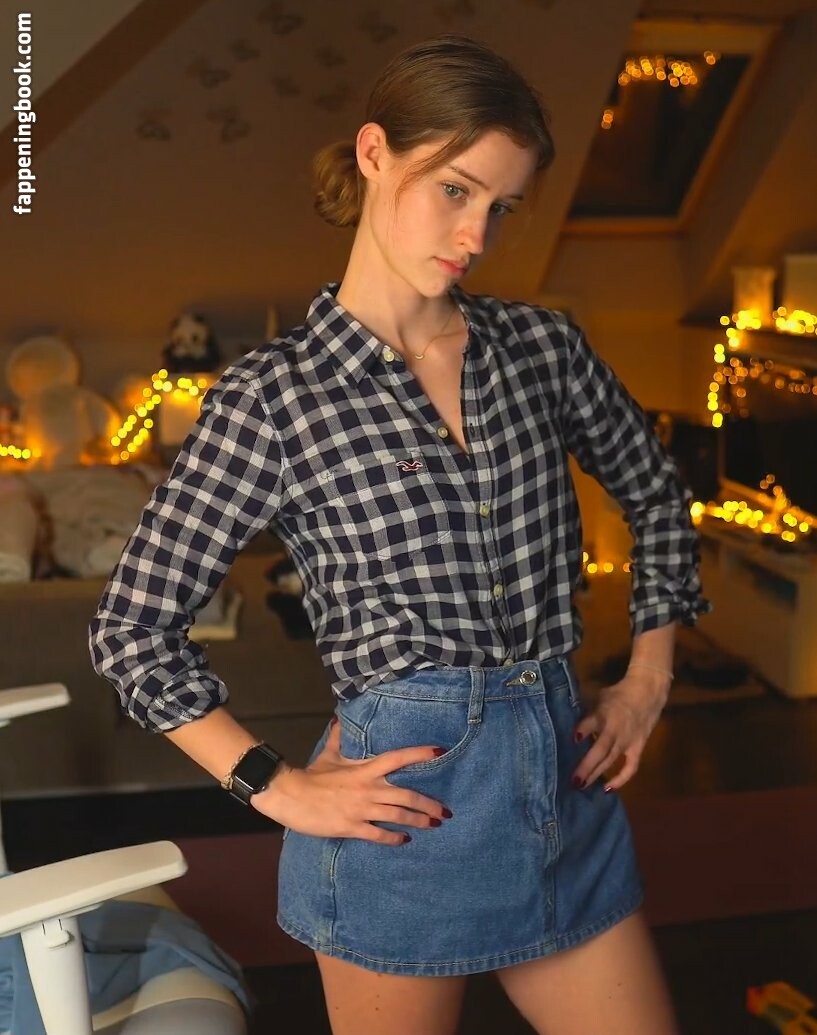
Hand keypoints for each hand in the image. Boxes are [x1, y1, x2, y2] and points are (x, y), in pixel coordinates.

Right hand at [251, 719, 449, 845]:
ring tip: (434, 825)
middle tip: (446, 812)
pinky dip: (394, 838)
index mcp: (365, 769)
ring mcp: (362, 809)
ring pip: (398, 815)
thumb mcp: (328, 754)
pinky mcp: (352, 827)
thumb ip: (337, 738)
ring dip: (418, 821)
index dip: (420, 754)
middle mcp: (369, 788)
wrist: (290, 795)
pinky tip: (405, 840)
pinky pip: (379, 834)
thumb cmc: (311, 775)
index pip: (398, 758)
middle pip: (407, 795)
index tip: (440, 752)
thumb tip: (338, 719)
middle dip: (429, 805)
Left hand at [571, 668, 670, 792]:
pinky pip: (631, 767)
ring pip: (611, 760)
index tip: (573, 739)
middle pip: (601, 749)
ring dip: (596, 773)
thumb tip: (557, 713)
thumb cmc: (615, 695)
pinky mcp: (638, 748)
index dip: (583, 729)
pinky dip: (621, 779)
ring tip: (580, 786)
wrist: (646, 693)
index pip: (593, 721)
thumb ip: (580, 706)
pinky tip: (606, 789)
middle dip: (587, 765)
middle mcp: (615, 729)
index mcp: (603, 714)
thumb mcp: (596, 694)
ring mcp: (628, 741)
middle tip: (573, 780)